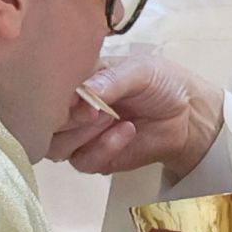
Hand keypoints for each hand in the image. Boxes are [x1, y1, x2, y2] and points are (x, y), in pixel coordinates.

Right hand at [47, 56, 224, 178]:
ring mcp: (80, 135)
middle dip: (68, 118)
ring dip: (83, 134)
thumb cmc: (162, 83)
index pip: (45, 89)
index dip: (55, 96)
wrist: (187, 115)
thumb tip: (81, 98)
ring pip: (55, 146)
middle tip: (99, 111)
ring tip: (112, 119)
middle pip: (43, 122)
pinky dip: (103, 148)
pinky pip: (82, 161)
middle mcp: (71, 108)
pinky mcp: (94, 158)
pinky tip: (126, 132)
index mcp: (76, 80)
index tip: (81, 96)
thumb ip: (110, 81)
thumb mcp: (140, 70)